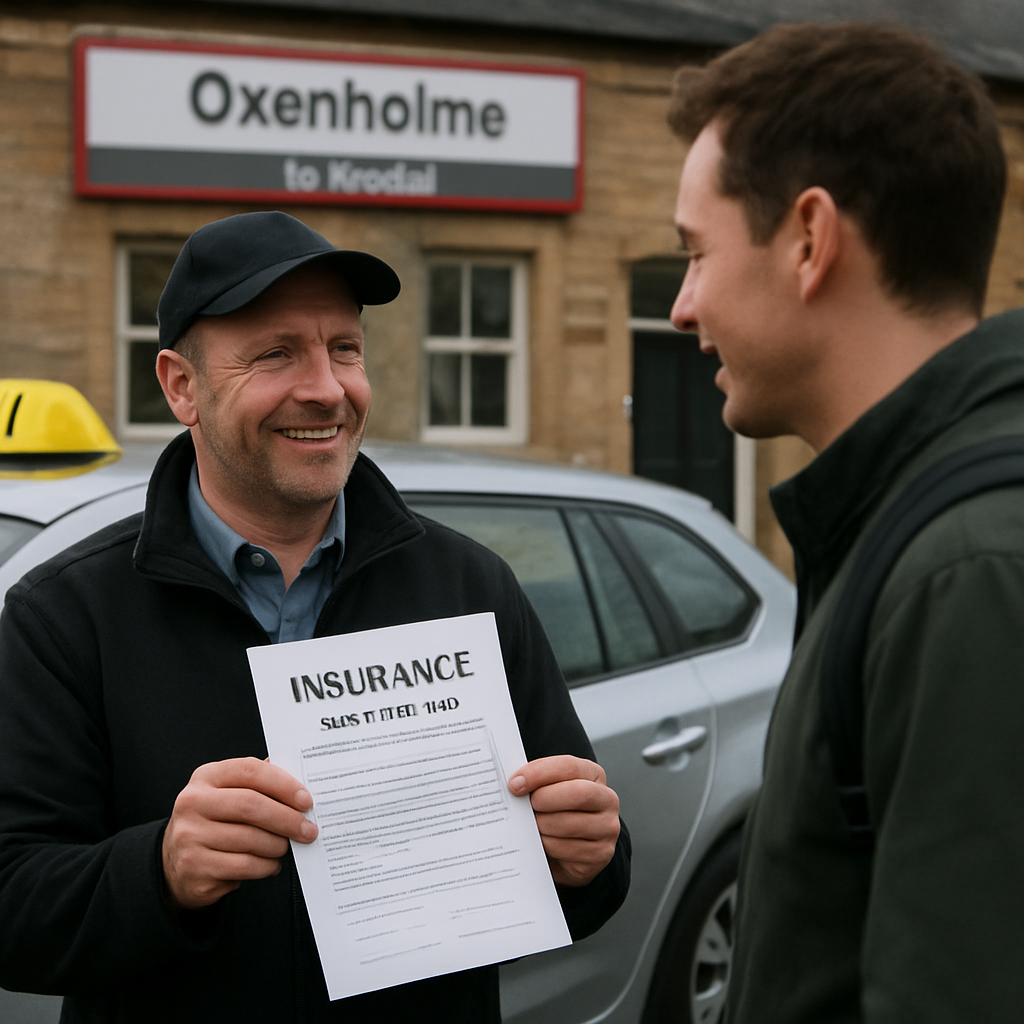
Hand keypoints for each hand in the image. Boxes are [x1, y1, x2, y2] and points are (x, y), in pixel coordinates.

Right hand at [162, 757, 317, 911]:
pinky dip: (266, 866)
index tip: (306, 800)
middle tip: (308, 830)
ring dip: (278, 846)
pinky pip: (244, 866)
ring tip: (286, 847)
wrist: (175, 862)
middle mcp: (192, 803)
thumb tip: (300, 784)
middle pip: (251, 805)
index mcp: (206, 776)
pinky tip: (271, 864)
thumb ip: (258, 783)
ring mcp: (189, 836)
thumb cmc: (214, 821)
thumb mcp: (228, 793)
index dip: (283, 784)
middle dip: (287, 819)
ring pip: (250, 839)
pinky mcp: (194, 867)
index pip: (250, 770)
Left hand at [509, 755, 619, 887]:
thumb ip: (537, 782)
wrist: (569, 851)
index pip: (569, 766)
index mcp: (593, 774)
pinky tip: (541, 842)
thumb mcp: (550, 790)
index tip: (515, 783)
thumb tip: (515, 782)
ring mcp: (607, 828)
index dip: (540, 773)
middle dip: (545, 799)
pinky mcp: (601, 854)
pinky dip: (548, 846)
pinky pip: (568, 849)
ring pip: (570, 824)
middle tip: (526, 806)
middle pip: (578, 793)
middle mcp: (607, 799)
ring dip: (543, 826)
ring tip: (531, 826)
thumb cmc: (555, 812)